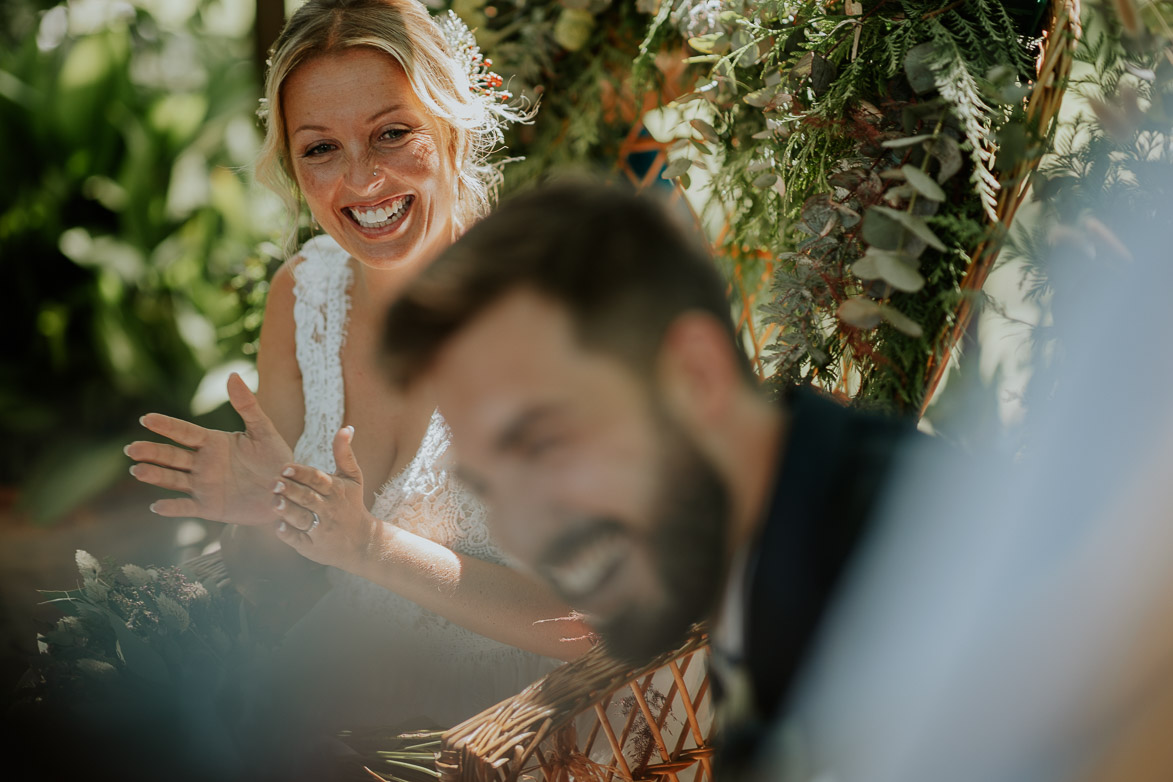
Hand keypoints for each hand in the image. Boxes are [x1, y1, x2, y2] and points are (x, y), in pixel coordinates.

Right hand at [125, 373, 292, 524]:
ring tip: (138, 470)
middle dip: (152, 452)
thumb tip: (233, 375)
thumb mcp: (264, 431)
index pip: (184, 432)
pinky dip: (172, 507)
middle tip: (131, 449)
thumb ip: (248, 406)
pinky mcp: (209, 508)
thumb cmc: (275, 459)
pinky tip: (156, 506)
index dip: (166, 426)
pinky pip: (186, 507)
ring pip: (173, 480)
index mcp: (213, 442)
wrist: (287, 491)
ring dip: (155, 475)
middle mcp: (203, 463)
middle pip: (172, 456)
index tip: (146, 418)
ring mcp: (203, 486)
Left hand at [272, 426, 380, 569]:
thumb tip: (347, 427)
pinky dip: (289, 534)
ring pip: (302, 518)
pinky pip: (298, 540)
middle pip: (308, 498)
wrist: (362, 542)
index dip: (302, 473)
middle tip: (275, 482)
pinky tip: (278, 527)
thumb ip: (345, 454)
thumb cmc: (352, 504)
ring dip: (288, 511)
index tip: (286, 467)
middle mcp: (329, 509)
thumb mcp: (353, 478)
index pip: (318, 479)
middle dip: (292, 490)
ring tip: (274, 502)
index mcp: (337, 490)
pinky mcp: (312, 546)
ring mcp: (321, 529)